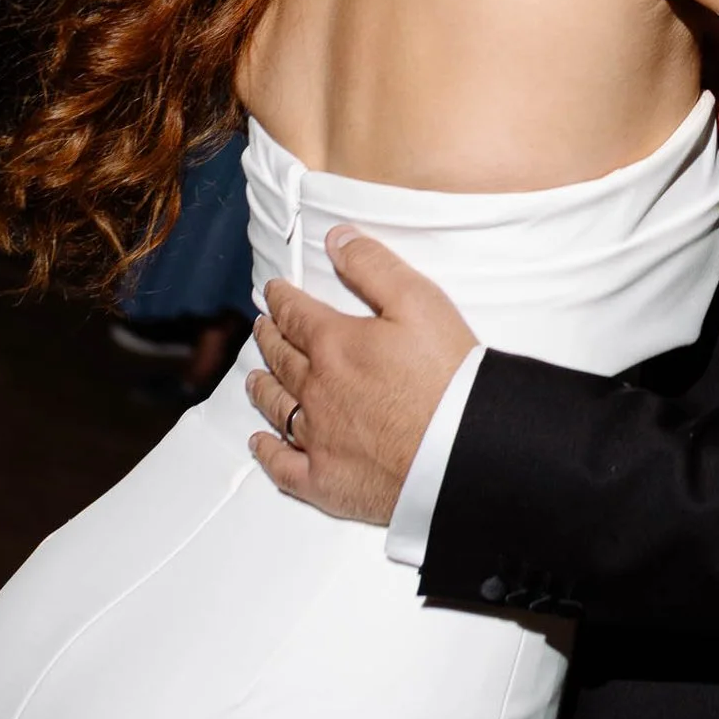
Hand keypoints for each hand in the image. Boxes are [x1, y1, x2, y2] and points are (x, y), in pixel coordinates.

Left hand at [248, 234, 478, 524]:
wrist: (462, 449)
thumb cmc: (448, 375)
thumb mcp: (418, 301)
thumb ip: (373, 266)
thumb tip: (336, 238)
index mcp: (334, 345)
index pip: (296, 314)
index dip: (282, 299)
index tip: (274, 292)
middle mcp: (316, 390)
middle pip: (282, 359)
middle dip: (271, 338)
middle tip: (263, 328)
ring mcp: (317, 438)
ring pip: (277, 407)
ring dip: (263, 387)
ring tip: (255, 376)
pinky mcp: (325, 480)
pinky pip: (283, 466)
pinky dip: (267, 453)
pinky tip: (259, 444)